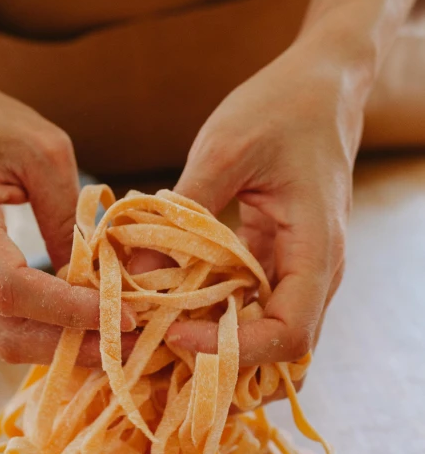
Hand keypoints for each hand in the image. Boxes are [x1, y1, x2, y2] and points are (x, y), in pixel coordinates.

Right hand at [0, 71, 135, 364]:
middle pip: (6, 332)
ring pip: (2, 338)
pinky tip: (80, 322)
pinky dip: (43, 330)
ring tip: (112, 339)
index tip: (123, 315)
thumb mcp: (44, 153)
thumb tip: (99, 277)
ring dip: (59, 346)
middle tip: (128, 344)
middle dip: (71, 346)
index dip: (70, 312)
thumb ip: (69, 218)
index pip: (12, 289)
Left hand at [166, 39, 363, 365]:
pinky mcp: (279, 265)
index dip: (234, 350)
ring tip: (164, 344)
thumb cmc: (280, 109)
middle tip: (164, 356)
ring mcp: (300, 273)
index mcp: (316, 250)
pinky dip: (219, 321)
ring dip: (221, 349)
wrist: (320, 88)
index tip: (175, 336)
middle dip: (226, 364)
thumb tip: (134, 271)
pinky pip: (254, 310)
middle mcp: (316, 274)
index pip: (288, 334)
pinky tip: (177, 314)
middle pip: (281, 353)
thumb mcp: (223, 150)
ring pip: (268, 339)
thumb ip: (182, 215)